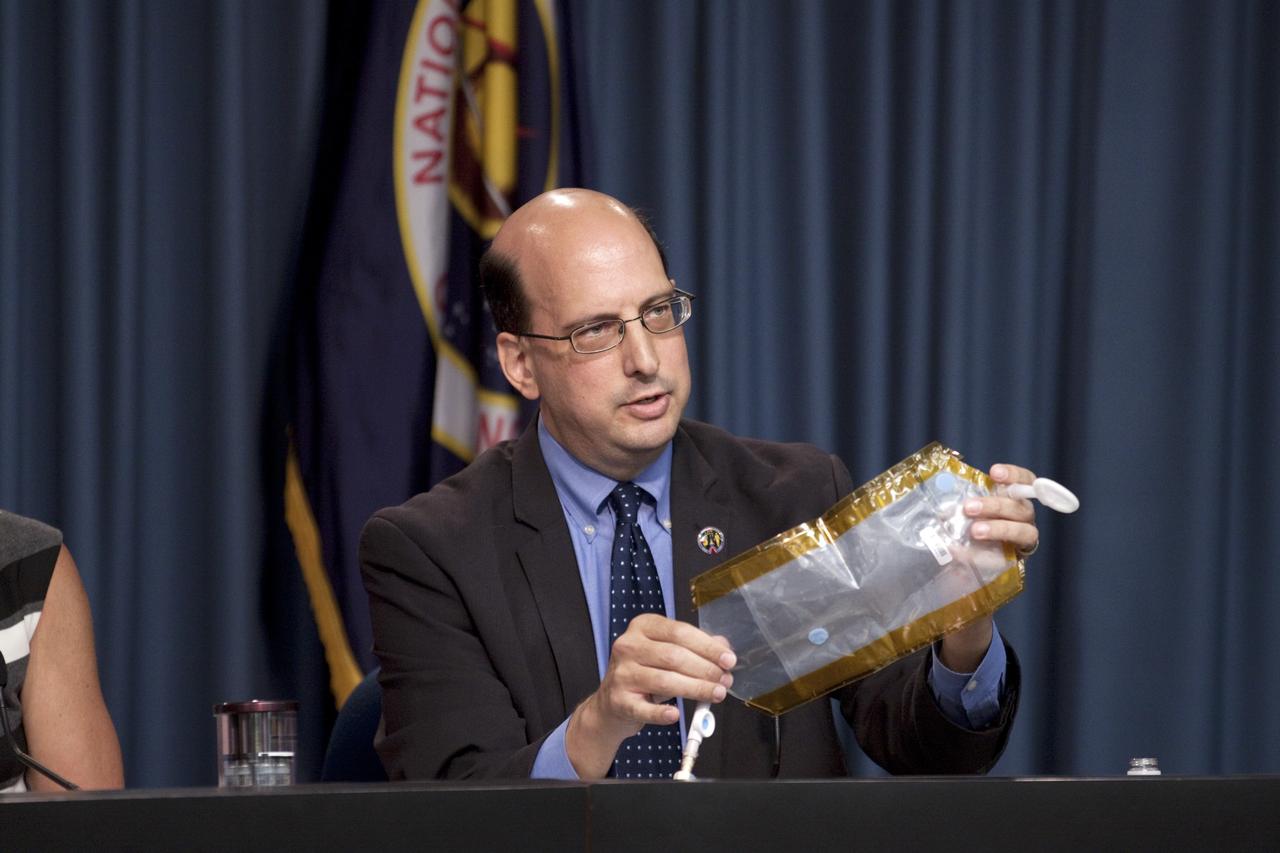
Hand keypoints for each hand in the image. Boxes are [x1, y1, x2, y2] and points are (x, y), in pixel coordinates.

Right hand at [565, 614, 733, 778]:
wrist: (611, 702)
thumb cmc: (644, 673)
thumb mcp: (666, 653)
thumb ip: (695, 647)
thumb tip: (723, 647)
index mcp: (642, 627)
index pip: (680, 632)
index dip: (708, 647)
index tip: (729, 659)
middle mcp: (628, 646)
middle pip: (674, 656)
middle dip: (706, 669)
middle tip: (725, 680)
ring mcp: (621, 674)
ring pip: (665, 681)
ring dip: (696, 689)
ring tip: (716, 694)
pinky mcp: (618, 701)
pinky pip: (645, 709)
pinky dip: (662, 713)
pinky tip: (676, 714)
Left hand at [966, 463, 1039, 555]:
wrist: (966, 560)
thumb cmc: (969, 525)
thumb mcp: (966, 509)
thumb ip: (960, 502)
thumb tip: (942, 500)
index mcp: (1013, 498)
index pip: (1025, 481)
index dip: (1014, 475)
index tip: (994, 473)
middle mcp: (1023, 517)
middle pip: (1020, 507)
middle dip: (995, 505)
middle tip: (969, 507)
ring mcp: (1022, 539)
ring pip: (1022, 531)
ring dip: (998, 529)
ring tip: (975, 531)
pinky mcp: (1014, 560)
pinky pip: (1004, 558)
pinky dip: (981, 555)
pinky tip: (960, 552)